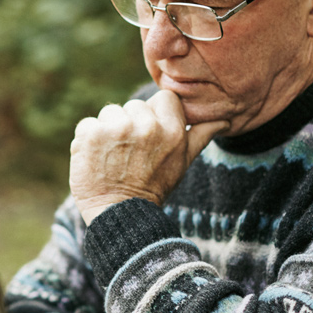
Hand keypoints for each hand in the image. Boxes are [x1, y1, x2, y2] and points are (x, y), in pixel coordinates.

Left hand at [69, 89, 229, 223]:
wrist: (119, 214)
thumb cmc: (154, 186)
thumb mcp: (184, 161)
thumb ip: (202, 135)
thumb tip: (225, 120)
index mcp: (172, 129)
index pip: (163, 98)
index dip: (154, 115)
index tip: (149, 136)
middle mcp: (146, 125)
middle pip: (134, 105)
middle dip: (130, 125)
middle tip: (130, 154)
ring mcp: (116, 128)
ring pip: (109, 112)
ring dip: (107, 131)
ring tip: (113, 157)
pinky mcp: (90, 134)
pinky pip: (87, 124)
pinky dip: (87, 140)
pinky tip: (96, 159)